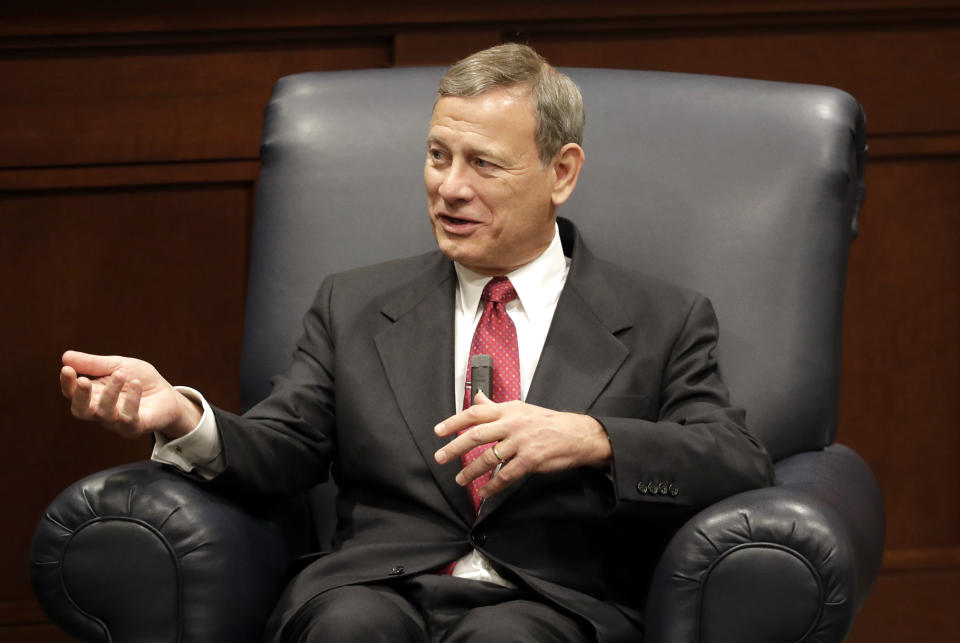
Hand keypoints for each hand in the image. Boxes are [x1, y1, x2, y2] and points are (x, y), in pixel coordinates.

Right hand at [60, 350, 200, 439]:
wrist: (166, 393)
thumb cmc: (138, 380)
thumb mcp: (118, 366)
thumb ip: (93, 364)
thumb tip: (65, 357)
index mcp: (92, 395)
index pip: (72, 393)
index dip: (67, 383)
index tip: (67, 369)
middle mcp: (100, 411)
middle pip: (81, 411)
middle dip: (80, 396)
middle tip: (84, 381)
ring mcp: (117, 422)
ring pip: (104, 414)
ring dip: (110, 394)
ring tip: (120, 375)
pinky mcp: (135, 427)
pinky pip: (129, 418)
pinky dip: (131, 401)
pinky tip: (137, 384)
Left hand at [433, 392, 611, 498]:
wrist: (578, 434)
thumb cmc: (548, 422)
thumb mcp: (521, 408)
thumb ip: (496, 406)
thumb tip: (476, 398)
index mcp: (508, 409)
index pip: (475, 412)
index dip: (454, 421)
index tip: (439, 430)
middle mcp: (512, 424)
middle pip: (476, 435)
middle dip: (455, 448)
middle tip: (441, 457)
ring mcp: (521, 442)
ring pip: (489, 457)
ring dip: (471, 471)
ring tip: (461, 479)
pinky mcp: (530, 460)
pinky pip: (506, 475)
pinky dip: (492, 485)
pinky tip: (484, 491)